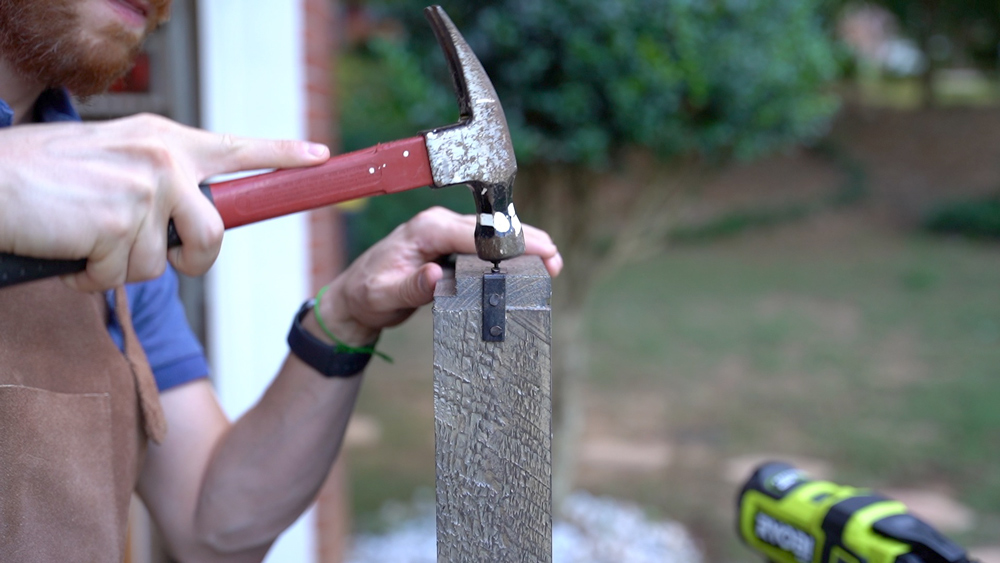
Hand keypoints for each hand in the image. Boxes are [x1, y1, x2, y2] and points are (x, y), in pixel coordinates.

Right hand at [0, 113, 329, 290]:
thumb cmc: (44, 175)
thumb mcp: (114, 158)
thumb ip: (159, 179)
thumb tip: (192, 213)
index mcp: (164, 140)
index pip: (238, 147)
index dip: (283, 154)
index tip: (319, 156)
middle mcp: (163, 159)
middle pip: (214, 234)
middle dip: (190, 261)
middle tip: (159, 257)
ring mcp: (145, 189)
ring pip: (161, 264)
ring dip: (123, 267)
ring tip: (87, 240)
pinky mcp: (121, 222)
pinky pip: (123, 277)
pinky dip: (93, 277)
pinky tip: (69, 250)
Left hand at [313, 207, 561, 345]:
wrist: (356, 295)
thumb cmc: (367, 293)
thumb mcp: (383, 295)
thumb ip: (410, 287)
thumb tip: (435, 276)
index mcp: (425, 229)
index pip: (475, 232)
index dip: (510, 241)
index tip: (538, 251)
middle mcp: (438, 223)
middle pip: (491, 228)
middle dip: (526, 241)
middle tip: (555, 259)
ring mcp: (446, 232)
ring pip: (492, 235)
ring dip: (522, 246)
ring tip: (552, 263)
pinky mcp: (450, 244)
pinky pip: (484, 245)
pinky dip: (508, 253)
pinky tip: (528, 265)